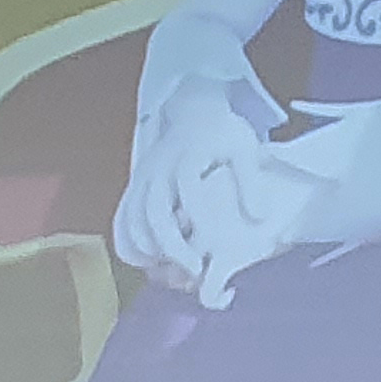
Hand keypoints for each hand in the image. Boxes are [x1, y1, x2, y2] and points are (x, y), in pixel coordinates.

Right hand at [119, 84, 315, 304]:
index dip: (199, 221)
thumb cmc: (222, 134)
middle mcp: (159, 170)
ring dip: (147, 248)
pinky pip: (121, 217)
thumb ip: (251, 180)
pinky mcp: (134, 187)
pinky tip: (147, 261)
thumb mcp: (244, 147)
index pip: (189, 191)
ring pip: (132, 217)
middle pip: (153, 211)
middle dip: (170, 245)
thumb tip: (258, 217)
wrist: (192, 111)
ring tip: (170, 270)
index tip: (214, 247)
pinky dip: (128, 242)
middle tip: (194, 270)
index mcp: (188, 158)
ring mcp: (142, 179)